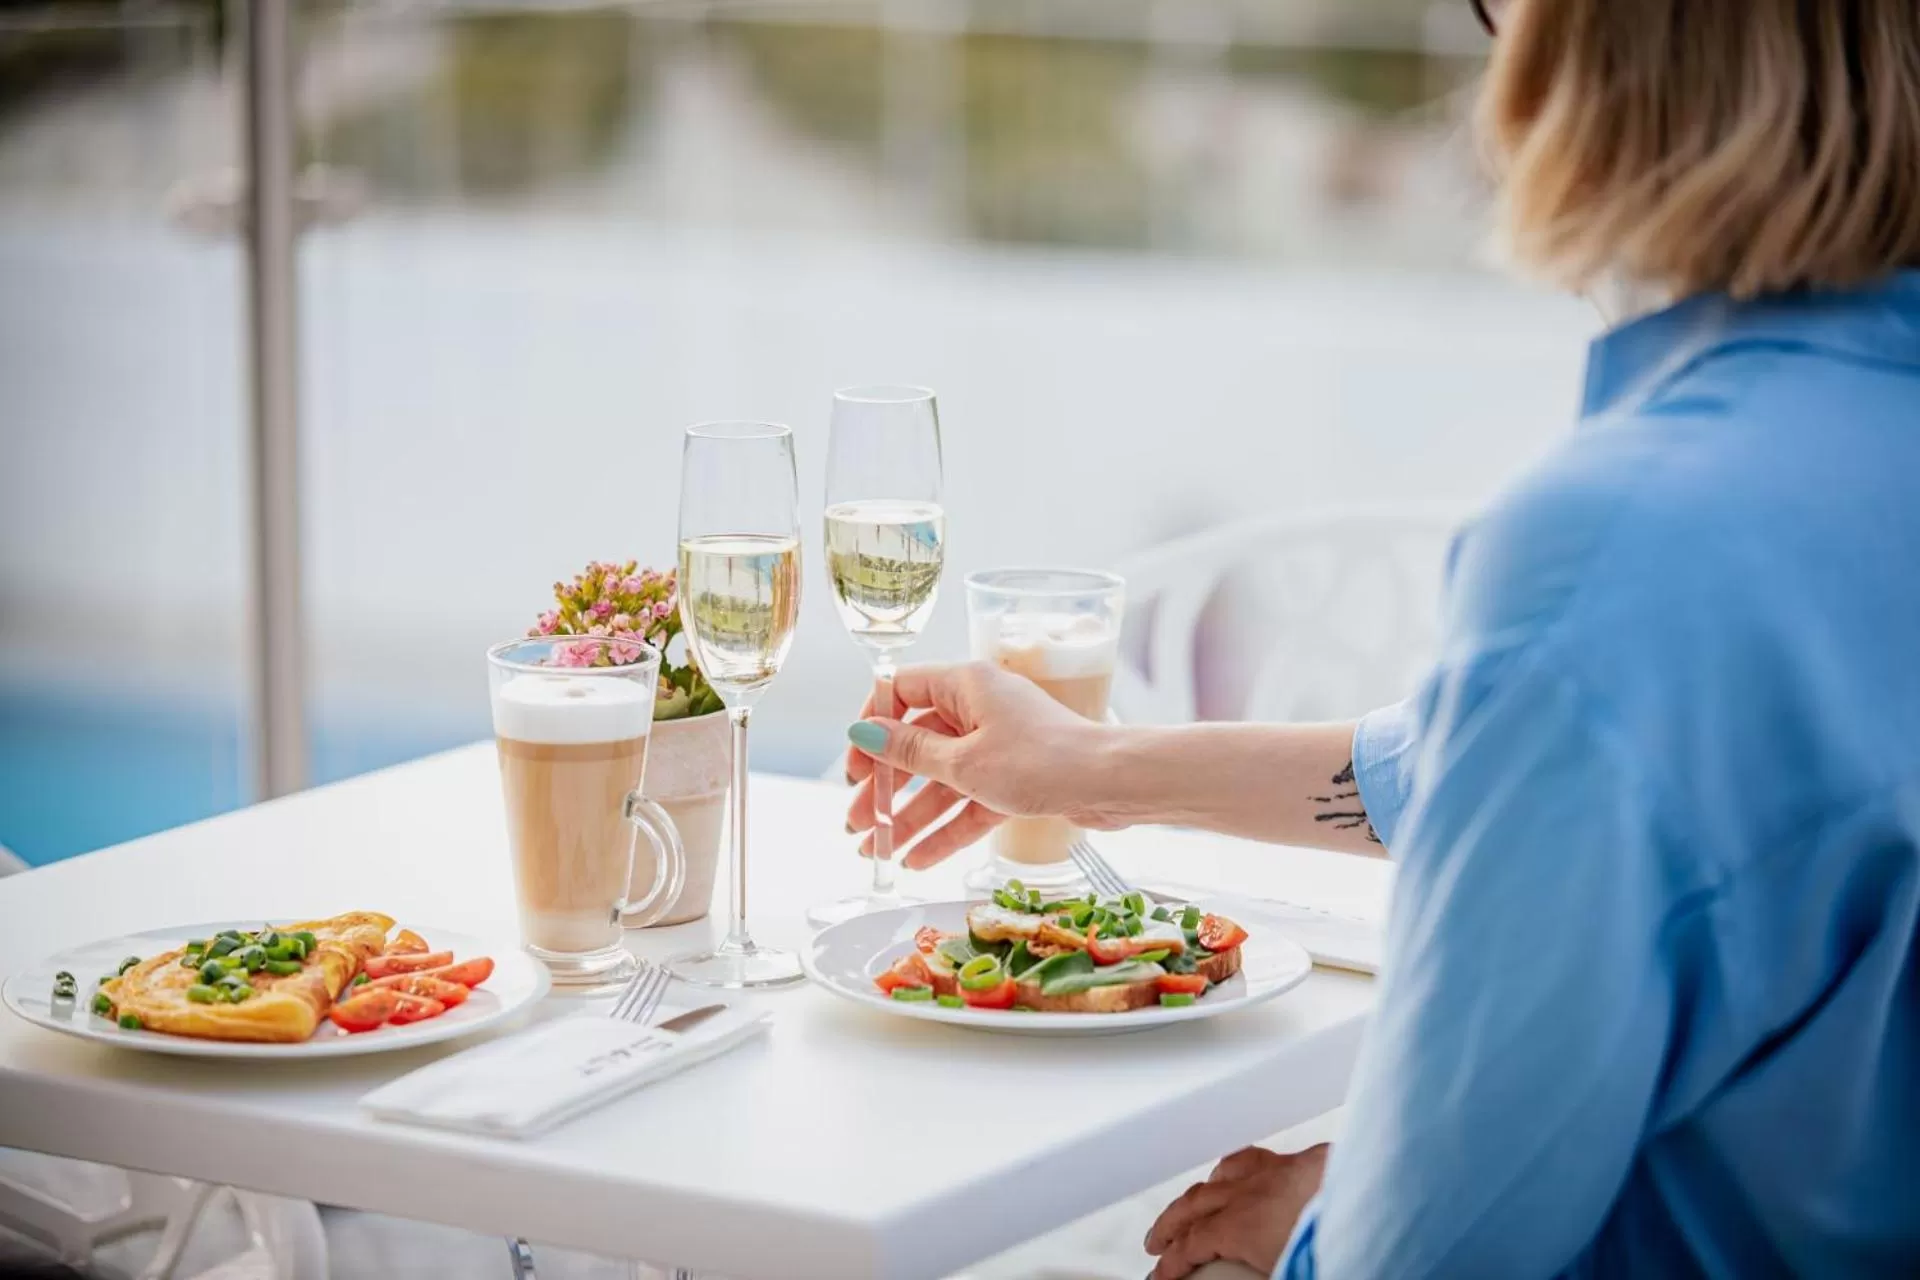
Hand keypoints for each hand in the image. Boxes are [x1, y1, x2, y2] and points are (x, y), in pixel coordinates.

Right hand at [844, 662, 1111, 867]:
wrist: (1111, 785)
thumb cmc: (1040, 761)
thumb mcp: (963, 762)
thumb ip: (909, 752)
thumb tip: (863, 732)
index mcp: (966, 684)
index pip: (901, 689)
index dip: (872, 725)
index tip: (855, 764)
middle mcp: (980, 708)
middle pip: (917, 744)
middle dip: (884, 787)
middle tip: (856, 823)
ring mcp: (998, 745)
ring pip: (941, 781)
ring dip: (909, 816)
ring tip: (876, 851)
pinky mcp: (1015, 778)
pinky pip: (969, 802)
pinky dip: (946, 829)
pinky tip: (916, 860)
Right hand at [1144, 1145, 1328, 1279]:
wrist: (1381, 1199)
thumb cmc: (1337, 1239)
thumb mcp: (1286, 1271)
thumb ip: (1265, 1271)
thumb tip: (1246, 1277)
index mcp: (1241, 1226)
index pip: (1190, 1245)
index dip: (1169, 1264)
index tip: (1159, 1275)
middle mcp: (1252, 1192)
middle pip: (1194, 1205)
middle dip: (1169, 1224)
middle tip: (1157, 1241)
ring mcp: (1278, 1171)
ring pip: (1222, 1174)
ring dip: (1198, 1192)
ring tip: (1189, 1204)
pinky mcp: (1306, 1159)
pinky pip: (1255, 1156)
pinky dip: (1235, 1166)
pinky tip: (1238, 1169)